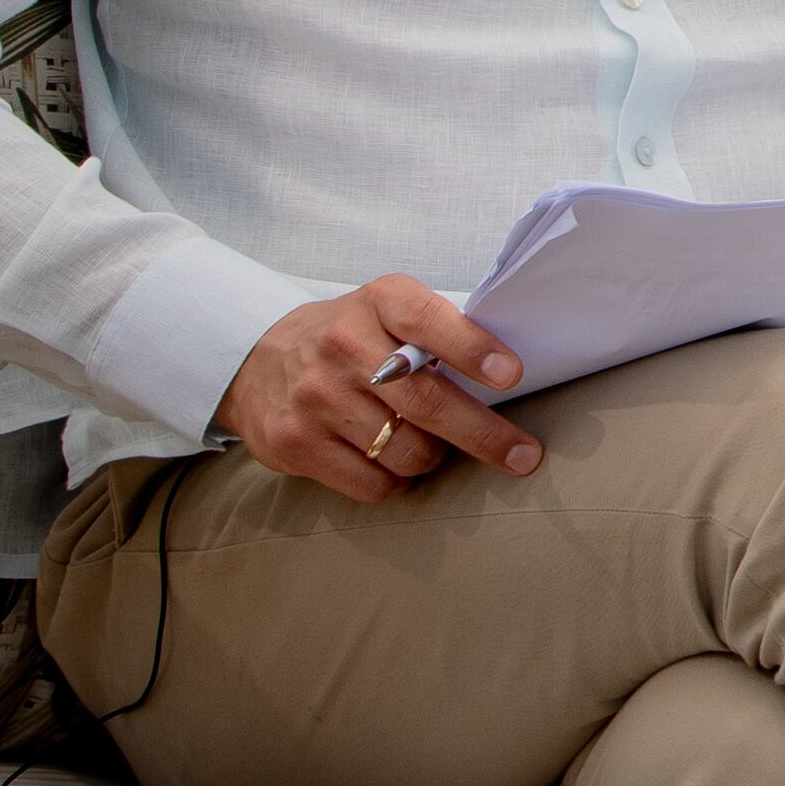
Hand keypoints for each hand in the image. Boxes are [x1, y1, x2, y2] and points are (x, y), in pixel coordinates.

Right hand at [217, 278, 536, 501]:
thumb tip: (509, 373)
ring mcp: (314, 397)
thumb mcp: (390, 310)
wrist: (260, 359)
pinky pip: (372, 483)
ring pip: (406, 451)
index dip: (472, 350)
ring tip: (432, 444)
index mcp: (378, 302)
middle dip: (484, 435)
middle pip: (427, 402)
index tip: (511, 376)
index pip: (427, 322)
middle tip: (523, 456)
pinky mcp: (294, 443)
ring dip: (434, 457)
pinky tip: (391, 460)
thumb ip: (441, 331)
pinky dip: (396, 481)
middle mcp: (342, 346)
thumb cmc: (355, 337)